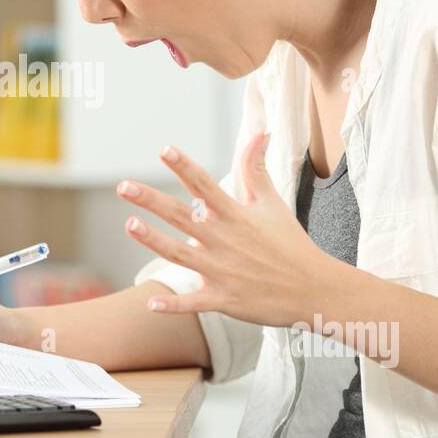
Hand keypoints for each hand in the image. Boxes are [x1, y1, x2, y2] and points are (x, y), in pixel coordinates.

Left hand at [116, 131, 333, 327]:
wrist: (314, 289)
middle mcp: (226, 241)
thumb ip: (256, 170)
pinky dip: (173, 305)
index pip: (205, 186)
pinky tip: (150, 303)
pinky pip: (195, 302)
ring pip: (181, 254)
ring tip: (130, 225)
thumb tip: (259, 133)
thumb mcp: (274, 204)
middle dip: (152, 201)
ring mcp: (224, 271)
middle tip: (123, 187)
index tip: (164, 150)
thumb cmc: (290, 244)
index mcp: (236, 216)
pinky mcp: (225, 299)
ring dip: (154, 241)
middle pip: (182, 216)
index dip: (184, 167)